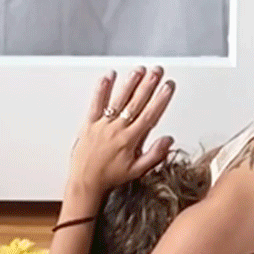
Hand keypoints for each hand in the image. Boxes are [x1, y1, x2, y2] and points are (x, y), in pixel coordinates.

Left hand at [67, 67, 175, 199]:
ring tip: (139, 70)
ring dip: (130, 83)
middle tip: (157, 71)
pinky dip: (102, 89)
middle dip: (148, 85)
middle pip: (136, 103)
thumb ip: (155, 155)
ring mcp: (103, 125)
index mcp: (130, 140)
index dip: (161, 99)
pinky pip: (96, 104)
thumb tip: (168, 140)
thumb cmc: (110, 177)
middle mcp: (117, 129)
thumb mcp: (137, 170)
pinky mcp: (89, 123)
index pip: (150, 115)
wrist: (85, 182)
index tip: (168, 87)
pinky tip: (109, 77)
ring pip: (119, 100)